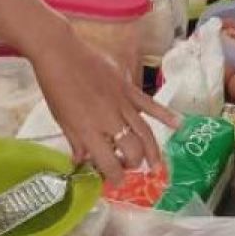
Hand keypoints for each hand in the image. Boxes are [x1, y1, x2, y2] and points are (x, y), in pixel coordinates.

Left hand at [30, 32, 179, 183]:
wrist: (60, 53)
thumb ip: (76, 142)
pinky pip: (149, 104)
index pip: (109, 163)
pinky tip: (178, 125)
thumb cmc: (55, 87)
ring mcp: (121, 103)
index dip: (115, 177)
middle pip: (132, 150)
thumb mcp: (61, 119)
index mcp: (88, 131)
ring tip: (157, 165)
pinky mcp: (127, 88)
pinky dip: (165, 115)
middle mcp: (108, 120)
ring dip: (153, 151)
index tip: (115, 182)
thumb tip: (82, 162)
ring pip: (144, 132)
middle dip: (134, 164)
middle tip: (130, 167)